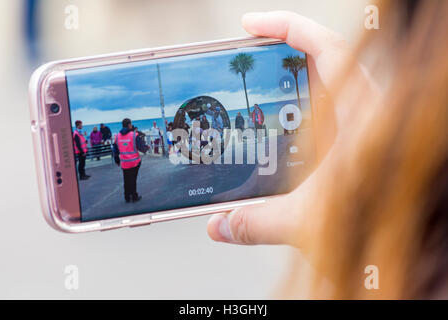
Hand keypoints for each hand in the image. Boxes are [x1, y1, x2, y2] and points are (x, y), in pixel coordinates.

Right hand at [207, 11, 375, 246]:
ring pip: (327, 86)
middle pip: (322, 62)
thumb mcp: (310, 221)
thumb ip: (259, 222)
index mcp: (362, 115)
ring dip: (292, 82)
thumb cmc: (380, 224)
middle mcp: (366, 112)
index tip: (250, 25)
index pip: (327, 48)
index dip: (288, 27)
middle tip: (245, 62)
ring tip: (257, 89)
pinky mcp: (360, 141)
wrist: (413, 241)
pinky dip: (304, 109)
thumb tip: (219, 225)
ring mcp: (364, 124)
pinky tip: (283, 128)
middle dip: (281, 54)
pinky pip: (330, 110)